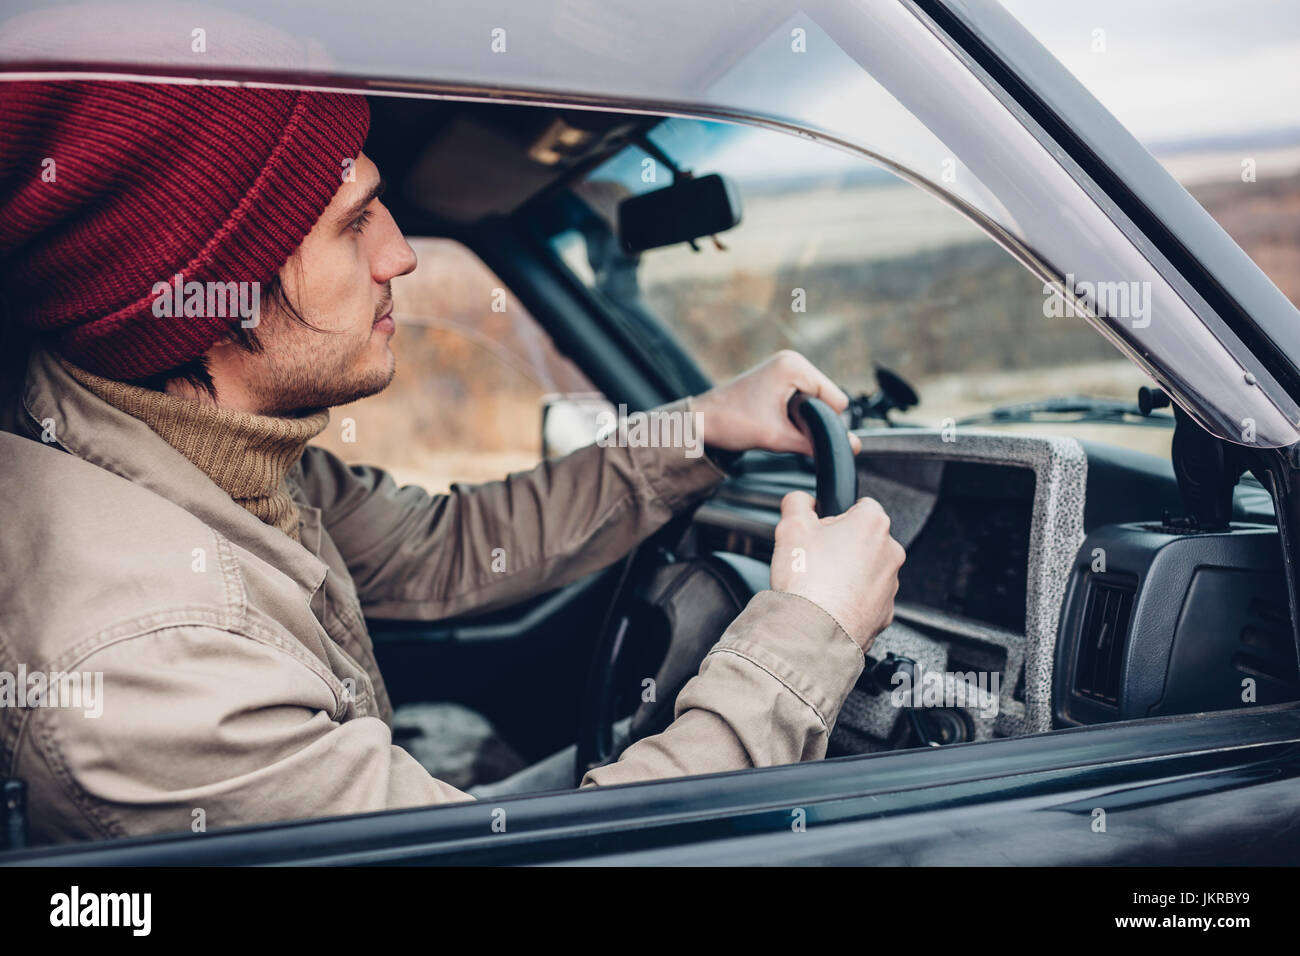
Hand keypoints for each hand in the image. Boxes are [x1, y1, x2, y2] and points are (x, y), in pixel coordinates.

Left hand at [692, 350, 861, 455]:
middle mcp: (791, 360)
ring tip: (777, 424)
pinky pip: (803, 397)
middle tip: (785, 430)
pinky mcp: (778, 376)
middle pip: (827, 398)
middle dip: (814, 420)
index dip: (826, 423)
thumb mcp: (778, 438)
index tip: (803, 435)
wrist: (701, 421)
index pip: (835, 399)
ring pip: (816, 399)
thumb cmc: (731, 422)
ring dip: (804, 417)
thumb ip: (816, 443)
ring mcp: (784, 366)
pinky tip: (776, 419)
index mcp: (794, 366)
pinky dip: (796, 413)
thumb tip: (852, 448)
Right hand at [769, 491, 904, 651]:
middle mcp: (889, 553)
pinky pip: (866, 598)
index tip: (819, 530)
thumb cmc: (808, 582)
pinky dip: (850, 599)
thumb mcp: (790, 526)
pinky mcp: (884, 612)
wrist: (813, 633)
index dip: (834, 516)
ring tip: (818, 584)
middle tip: (814, 559)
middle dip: (840, 546)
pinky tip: (828, 603)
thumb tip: (801, 500)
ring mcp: (890, 585)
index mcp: (872, 525)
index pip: (859, 506)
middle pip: (862, 539)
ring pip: (865, 570)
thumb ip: (797, 502)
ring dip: (846, 573)